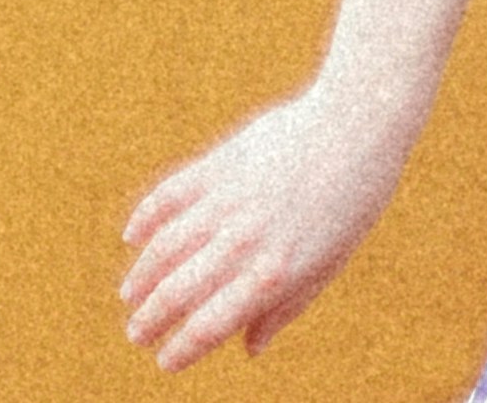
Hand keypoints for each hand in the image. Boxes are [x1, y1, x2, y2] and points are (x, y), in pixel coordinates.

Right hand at [117, 85, 415, 365]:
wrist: (354, 124)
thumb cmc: (351, 201)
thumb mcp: (327, 264)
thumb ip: (285, 307)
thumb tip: (250, 348)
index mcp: (272, 275)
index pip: (210, 326)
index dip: (182, 349)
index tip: (166, 361)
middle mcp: (241, 243)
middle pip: (177, 293)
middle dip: (150, 320)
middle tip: (137, 334)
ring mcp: (225, 203)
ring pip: (164, 249)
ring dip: (141, 277)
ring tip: (131, 295)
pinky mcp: (216, 165)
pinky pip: (167, 197)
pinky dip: (144, 218)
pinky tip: (133, 236)